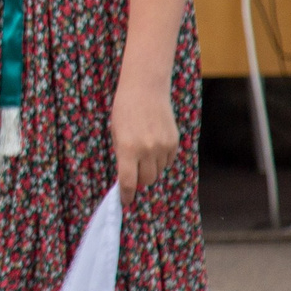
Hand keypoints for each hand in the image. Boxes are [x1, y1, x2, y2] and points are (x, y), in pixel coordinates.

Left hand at [110, 73, 177, 203]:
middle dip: (139, 180)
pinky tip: (154, 146)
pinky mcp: (174, 142)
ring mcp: (163, 146)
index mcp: (127, 148)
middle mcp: (147, 149)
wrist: (145, 90)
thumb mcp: (116, 134)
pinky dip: (161, 160)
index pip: (128, 181)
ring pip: (158, 171)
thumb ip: (122, 157)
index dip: (126, 194)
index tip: (125, 201)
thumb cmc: (124, 111)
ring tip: (143, 153)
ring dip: (150, 169)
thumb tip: (128, 178)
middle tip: (134, 172)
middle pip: (146, 180)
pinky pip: (168, 161)